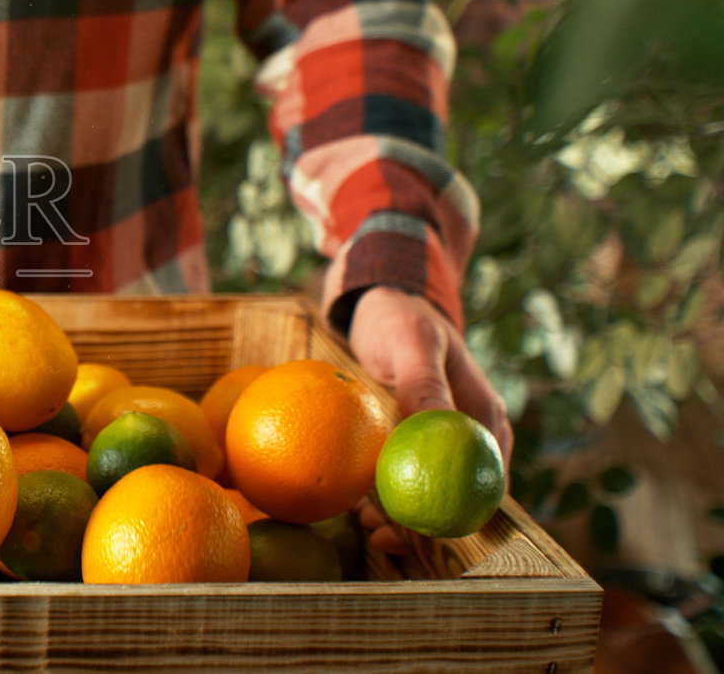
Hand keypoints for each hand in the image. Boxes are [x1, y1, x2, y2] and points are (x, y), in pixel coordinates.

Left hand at [347, 286, 511, 552]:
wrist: (381, 297)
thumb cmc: (401, 316)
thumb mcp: (412, 343)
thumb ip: (425, 385)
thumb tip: (437, 427)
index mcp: (484, 420)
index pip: (482, 480)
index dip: (456, 513)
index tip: (418, 531)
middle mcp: (467, 436)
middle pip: (452, 492)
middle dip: (419, 523)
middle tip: (379, 535)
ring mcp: (436, 438)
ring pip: (423, 486)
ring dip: (394, 510)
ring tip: (361, 523)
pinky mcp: (407, 437)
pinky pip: (397, 470)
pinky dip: (378, 488)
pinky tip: (350, 499)